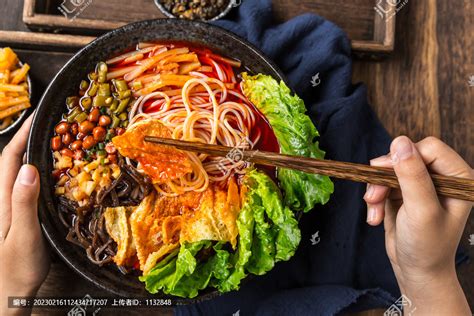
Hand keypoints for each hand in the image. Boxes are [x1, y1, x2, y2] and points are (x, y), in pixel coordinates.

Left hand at [0, 116, 49, 315]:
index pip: (9, 160)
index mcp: (3, 201)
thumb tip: (30, 170)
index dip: (21, 136)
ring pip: (15, 173)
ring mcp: (9, 209)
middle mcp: (3, 201)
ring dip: (29, 153)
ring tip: (49, 142)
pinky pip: (23, 187)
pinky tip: (48, 173)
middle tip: (46, 125)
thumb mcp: (24, 237)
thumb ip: (24, 204)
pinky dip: (34, 172)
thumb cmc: (15, 270)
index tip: (36, 118)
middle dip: (25, 139)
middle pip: (10, 162)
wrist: (6, 295)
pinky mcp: (16, 217)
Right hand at [364, 136, 471, 314]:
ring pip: (390, 169)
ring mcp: (421, 184)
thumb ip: (412, 176)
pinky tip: (374, 216)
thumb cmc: (427, 246)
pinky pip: (382, 182)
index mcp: (458, 178)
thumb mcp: (421, 210)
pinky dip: (374, 198)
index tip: (382, 172)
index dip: (404, 157)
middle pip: (406, 156)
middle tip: (373, 196)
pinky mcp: (403, 192)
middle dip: (385, 176)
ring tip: (372, 210)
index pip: (429, 148)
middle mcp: (442, 177)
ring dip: (376, 189)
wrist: (416, 271)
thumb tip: (399, 142)